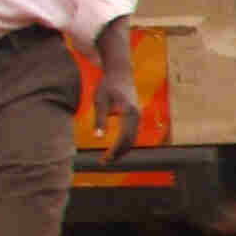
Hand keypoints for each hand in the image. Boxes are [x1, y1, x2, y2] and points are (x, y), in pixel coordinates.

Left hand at [80, 28, 142, 154]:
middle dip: (118, 154)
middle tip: (103, 162)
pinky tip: (114, 148)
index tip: (104, 160)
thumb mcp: (100, 101)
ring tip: (107, 158)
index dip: (114, 151)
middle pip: (130, 141)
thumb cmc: (107, 86)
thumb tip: (98, 137)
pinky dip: (124, 143)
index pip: (124, 139)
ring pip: (132, 138)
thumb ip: (100, 119)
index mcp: (129, 114)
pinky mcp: (135, 116)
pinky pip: (131, 133)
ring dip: (121, 150)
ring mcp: (137, 116)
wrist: (119, 72)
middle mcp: (137, 116)